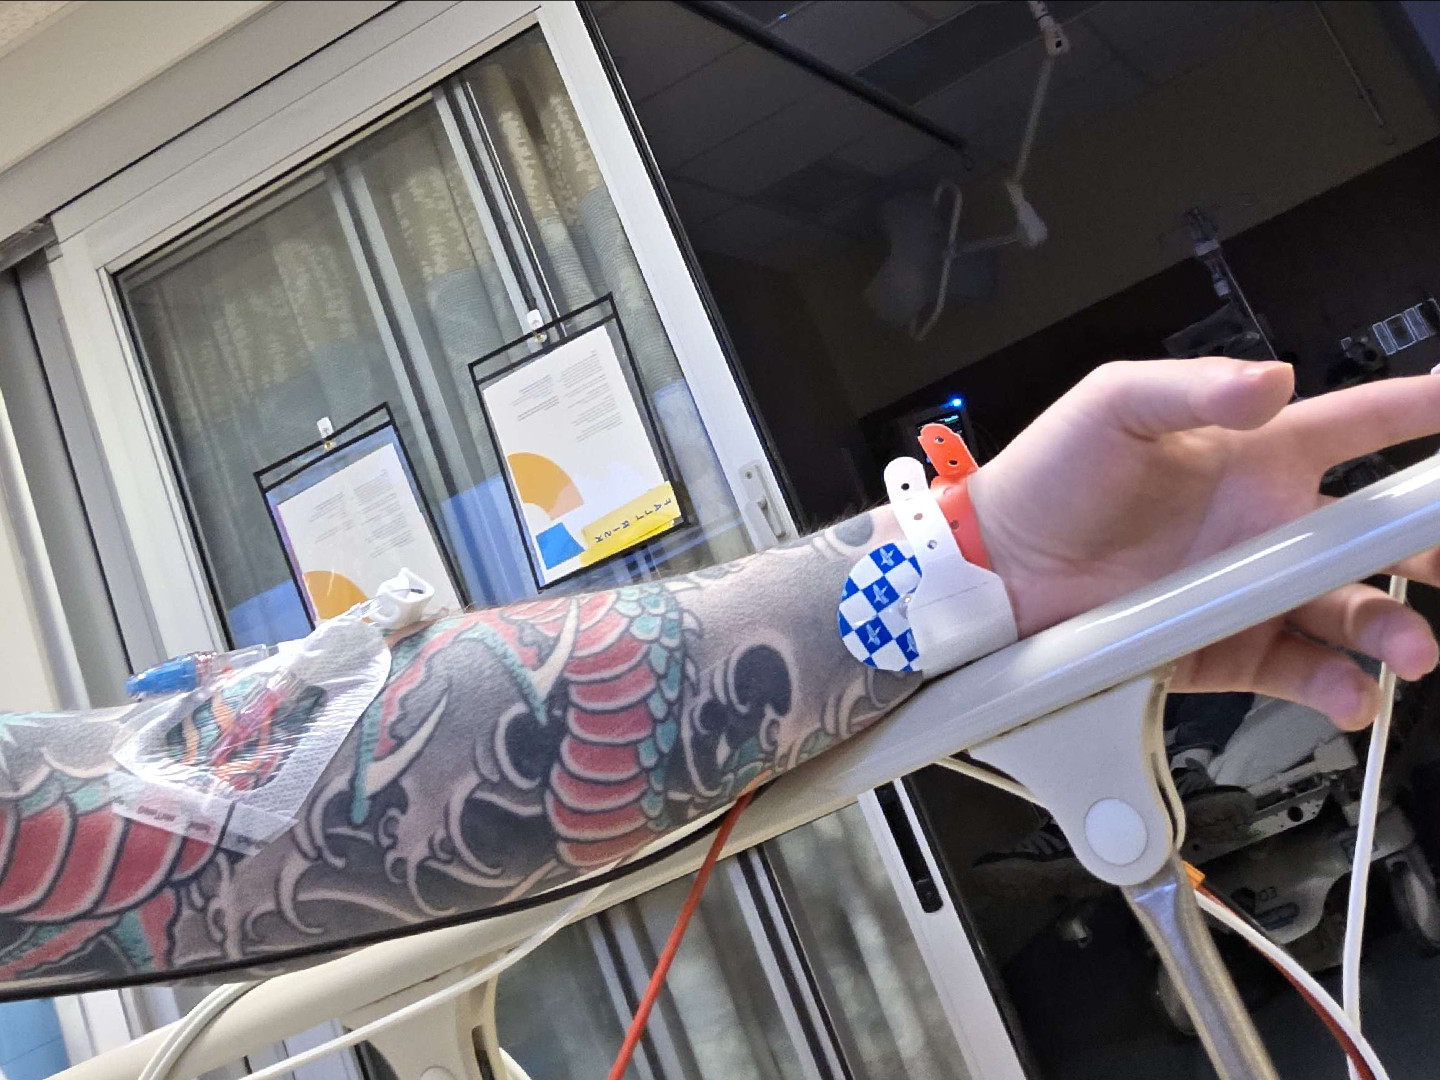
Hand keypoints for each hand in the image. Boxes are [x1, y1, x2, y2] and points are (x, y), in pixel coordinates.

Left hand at [966, 357, 1439, 727]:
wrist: (996, 572)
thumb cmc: (1048, 477)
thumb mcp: (1115, 406)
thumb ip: (1193, 387)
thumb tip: (1270, 378)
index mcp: (1252, 454)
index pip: (1356, 425)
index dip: (1418, 411)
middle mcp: (1264, 524)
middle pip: (1376, 534)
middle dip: (1431, 544)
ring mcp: (1250, 592)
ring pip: (1352, 612)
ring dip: (1393, 629)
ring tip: (1409, 648)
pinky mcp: (1227, 651)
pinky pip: (1299, 671)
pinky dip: (1334, 685)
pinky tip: (1347, 688)